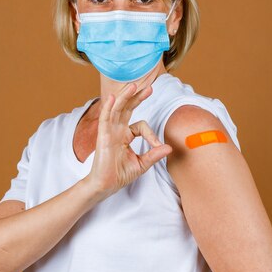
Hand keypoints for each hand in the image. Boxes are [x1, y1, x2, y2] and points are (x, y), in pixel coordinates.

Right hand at [84, 83, 172, 199]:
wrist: (105, 186)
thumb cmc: (119, 175)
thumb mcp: (141, 164)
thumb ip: (154, 154)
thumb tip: (169, 147)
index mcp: (125, 136)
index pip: (140, 125)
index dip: (151, 133)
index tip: (157, 145)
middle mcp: (116, 130)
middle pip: (127, 108)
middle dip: (137, 98)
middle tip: (149, 88)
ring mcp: (109, 132)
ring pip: (117, 109)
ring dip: (124, 97)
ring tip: (133, 86)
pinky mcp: (103, 136)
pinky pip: (105, 118)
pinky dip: (108, 107)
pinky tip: (111, 98)